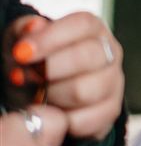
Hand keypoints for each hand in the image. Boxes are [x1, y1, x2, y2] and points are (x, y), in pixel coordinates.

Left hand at [9, 13, 124, 142]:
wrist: (40, 95)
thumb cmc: (34, 64)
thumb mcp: (21, 42)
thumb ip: (24, 31)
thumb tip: (34, 26)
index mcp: (91, 30)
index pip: (82, 25)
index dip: (51, 38)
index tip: (21, 52)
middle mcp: (109, 52)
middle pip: (88, 57)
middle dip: (49, 70)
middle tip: (25, 78)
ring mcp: (113, 82)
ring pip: (85, 90)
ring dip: (53, 96)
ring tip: (38, 97)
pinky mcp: (111, 110)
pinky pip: (88, 119)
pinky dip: (62, 120)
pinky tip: (52, 112)